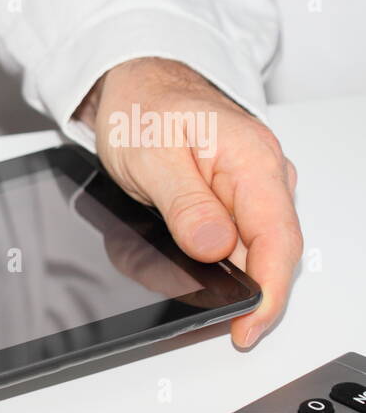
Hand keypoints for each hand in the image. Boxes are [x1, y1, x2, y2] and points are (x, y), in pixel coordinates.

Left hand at [78, 58, 301, 347]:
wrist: (135, 85)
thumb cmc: (144, 110)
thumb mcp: (153, 158)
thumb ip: (187, 205)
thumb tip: (215, 247)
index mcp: (254, 161)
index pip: (278, 242)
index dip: (268, 294)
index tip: (248, 327)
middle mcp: (264, 175)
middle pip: (269, 252)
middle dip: (240, 288)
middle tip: (208, 314)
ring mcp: (251, 187)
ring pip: (247, 249)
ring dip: (216, 270)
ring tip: (172, 258)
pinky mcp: (233, 196)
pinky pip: (229, 238)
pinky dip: (205, 254)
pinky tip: (179, 247)